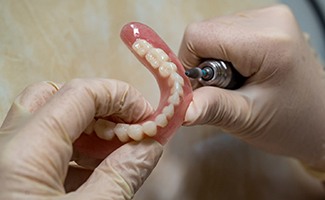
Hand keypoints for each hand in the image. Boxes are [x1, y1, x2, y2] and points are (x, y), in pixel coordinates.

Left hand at [0, 79, 162, 198]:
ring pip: (46, 123)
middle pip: (53, 98)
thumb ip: (121, 177)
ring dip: (88, 130)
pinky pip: (42, 149)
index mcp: (23, 153)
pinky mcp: (9, 176)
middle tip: (127, 129)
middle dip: (99, 108)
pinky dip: (74, 151)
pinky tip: (95, 171)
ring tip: (117, 153)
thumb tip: (150, 147)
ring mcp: (5, 161)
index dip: (121, 97)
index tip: (147, 117)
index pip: (79, 94)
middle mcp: (5, 148)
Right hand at [179, 5, 324, 169]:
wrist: (319, 120)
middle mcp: (269, 19)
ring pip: (214, 31)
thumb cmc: (290, 122)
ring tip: (238, 83)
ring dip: (214, 60)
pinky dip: (225, 54)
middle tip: (225, 90)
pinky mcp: (267, 22)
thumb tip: (180, 109)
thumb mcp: (247, 119)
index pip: (199, 35)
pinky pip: (227, 32)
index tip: (200, 89)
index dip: (189, 63)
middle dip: (204, 64)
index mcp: (267, 41)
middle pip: (206, 31)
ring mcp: (270, 17)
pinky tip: (243, 72)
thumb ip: (212, 108)